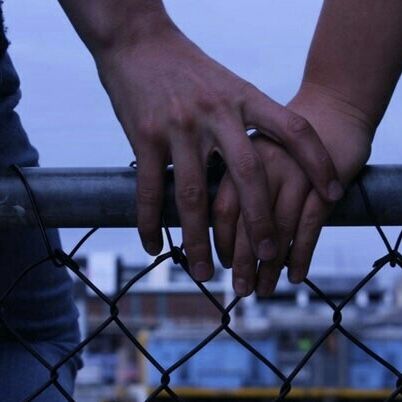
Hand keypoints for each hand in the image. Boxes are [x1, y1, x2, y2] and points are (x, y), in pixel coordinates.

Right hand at [95, 27, 341, 281]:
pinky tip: (153, 246)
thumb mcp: (227, 84)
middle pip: (247, 178)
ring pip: (193, 196)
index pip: (293, 129)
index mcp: (243, 98)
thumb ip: (244, 120)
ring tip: (205, 272)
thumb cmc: (186, 68)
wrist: (137, 42)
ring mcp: (179, 126)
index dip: (318, 161)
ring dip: (199, 240)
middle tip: (268, 257)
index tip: (332, 194)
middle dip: (260, 223)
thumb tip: (257, 164)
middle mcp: (215, 113)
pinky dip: (150, 223)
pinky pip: (149, 190)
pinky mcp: (144, 136)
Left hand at [213, 83, 372, 295]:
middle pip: (248, 223)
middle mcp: (263, 165)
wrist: (329, 112)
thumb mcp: (253, 151)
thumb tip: (216, 227)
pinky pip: (310, 226)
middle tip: (240, 289)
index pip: (223, 209)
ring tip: (263, 289)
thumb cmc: (284, 141)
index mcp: (238, 157)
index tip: (221, 264)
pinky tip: (294, 275)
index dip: (222, 242)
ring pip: (279, 229)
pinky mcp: (323, 182)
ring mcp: (294, 173)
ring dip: (270, 265)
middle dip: (243, 261)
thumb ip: (235, 182)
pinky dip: (301, 254)